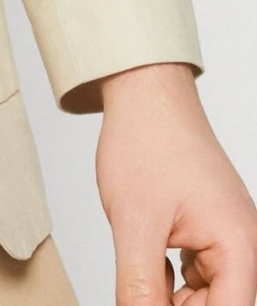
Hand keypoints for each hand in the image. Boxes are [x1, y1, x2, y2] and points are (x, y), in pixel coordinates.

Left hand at [95, 62, 256, 304]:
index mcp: (240, 248)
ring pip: (205, 297)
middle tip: (138, 290)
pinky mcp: (210, 232)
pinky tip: (147, 263)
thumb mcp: (135, 224)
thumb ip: (139, 287)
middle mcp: (244, 247)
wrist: (144, 93)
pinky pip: (197, 278)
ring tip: (142, 265)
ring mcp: (228, 239)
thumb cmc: (147, 142)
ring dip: (171, 298)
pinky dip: (170, 282)